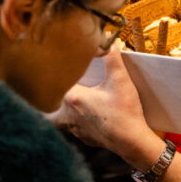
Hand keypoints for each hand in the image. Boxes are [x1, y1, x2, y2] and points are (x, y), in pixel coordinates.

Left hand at [47, 46, 160, 161]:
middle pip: (50, 107)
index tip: (48, 71)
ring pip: (60, 120)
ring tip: (69, 103)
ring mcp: (77, 129)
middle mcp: (70, 115)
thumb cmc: (124, 111)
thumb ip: (112, 57)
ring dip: (62, 112)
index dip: (54, 76)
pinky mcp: (86, 138)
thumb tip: (108, 39)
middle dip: (50, 99)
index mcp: (74, 98)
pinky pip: (74, 129)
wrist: (131, 141)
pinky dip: (77, 122)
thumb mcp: (120, 79)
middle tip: (50, 90)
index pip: (56, 84)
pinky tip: (87, 117)